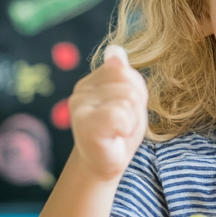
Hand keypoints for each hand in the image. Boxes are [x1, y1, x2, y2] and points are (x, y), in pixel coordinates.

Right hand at [68, 45, 147, 181]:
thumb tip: (116, 50)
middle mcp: (80, 90)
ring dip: (132, 120)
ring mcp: (79, 106)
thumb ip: (125, 75)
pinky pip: (120, 115)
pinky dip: (126, 128)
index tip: (125, 113)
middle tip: (123, 126)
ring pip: (128, 98)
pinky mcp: (84, 125)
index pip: (125, 70)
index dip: (136, 94)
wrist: (103, 166)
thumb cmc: (119, 133)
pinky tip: (115, 137)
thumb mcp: (130, 99)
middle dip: (136, 108)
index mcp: (92, 81)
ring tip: (119, 132)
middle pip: (128, 83)